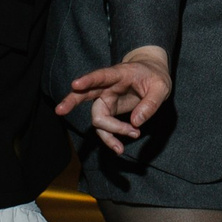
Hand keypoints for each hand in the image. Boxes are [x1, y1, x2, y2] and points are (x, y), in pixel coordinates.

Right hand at [56, 45, 172, 151]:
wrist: (152, 73)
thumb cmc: (155, 76)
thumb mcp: (162, 87)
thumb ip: (150, 104)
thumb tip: (136, 122)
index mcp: (119, 74)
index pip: (101, 76)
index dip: (88, 80)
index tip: (75, 84)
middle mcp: (108, 87)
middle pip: (84, 93)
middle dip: (71, 101)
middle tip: (59, 110)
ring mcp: (106, 99)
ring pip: (97, 118)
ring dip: (107, 134)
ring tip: (121, 148)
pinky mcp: (109, 111)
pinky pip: (104, 127)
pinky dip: (110, 138)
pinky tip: (119, 147)